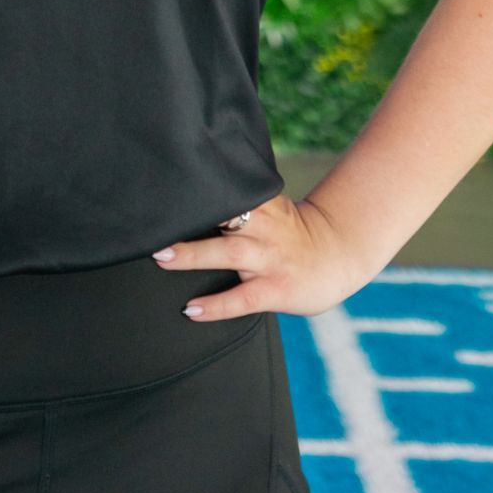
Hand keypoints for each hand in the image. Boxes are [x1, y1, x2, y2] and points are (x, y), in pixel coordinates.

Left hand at [155, 194, 375, 321]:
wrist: (338, 255)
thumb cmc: (293, 231)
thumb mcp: (271, 206)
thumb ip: (239, 200)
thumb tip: (191, 193)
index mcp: (263, 204)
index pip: (230, 189)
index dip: (203, 184)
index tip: (172, 182)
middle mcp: (265, 228)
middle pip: (226, 216)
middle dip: (191, 218)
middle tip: (155, 223)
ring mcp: (270, 259)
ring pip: (229, 253)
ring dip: (194, 254)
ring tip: (163, 258)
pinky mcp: (276, 289)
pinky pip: (242, 298)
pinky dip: (216, 305)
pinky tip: (191, 310)